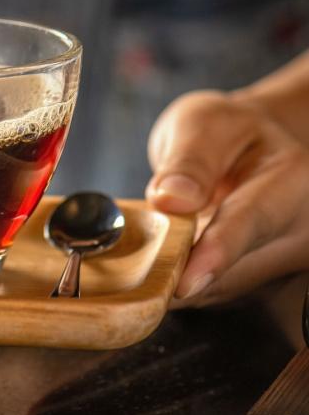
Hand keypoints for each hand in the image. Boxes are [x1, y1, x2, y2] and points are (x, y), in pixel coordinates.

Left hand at [146, 90, 308, 305]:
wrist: (253, 147)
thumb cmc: (228, 132)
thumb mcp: (205, 123)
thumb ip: (189, 160)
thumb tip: (170, 199)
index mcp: (292, 180)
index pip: (251, 223)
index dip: (215, 254)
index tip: (183, 282)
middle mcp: (297, 229)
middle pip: (236, 270)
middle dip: (178, 276)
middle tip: (123, 275)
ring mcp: (282, 259)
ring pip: (221, 289)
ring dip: (172, 283)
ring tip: (129, 267)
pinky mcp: (257, 276)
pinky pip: (213, 290)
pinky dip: (177, 281)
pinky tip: (148, 270)